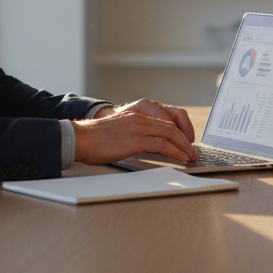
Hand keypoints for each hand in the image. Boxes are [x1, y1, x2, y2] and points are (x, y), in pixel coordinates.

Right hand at [74, 99, 197, 164]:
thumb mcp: (119, 130)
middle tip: (192, 151)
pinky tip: (181, 158)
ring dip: (184, 147)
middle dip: (185, 140)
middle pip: (172, 126)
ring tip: (190, 157)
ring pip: (171, 134)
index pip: (165, 120)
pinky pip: (163, 144)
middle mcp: (140, 117)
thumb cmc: (95, 139)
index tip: (184, 142)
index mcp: (136, 114)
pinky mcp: (136, 139)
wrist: (80, 138)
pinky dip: (175, 152)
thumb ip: (134, 133)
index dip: (179, 131)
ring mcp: (138, 127)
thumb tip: (148, 145)